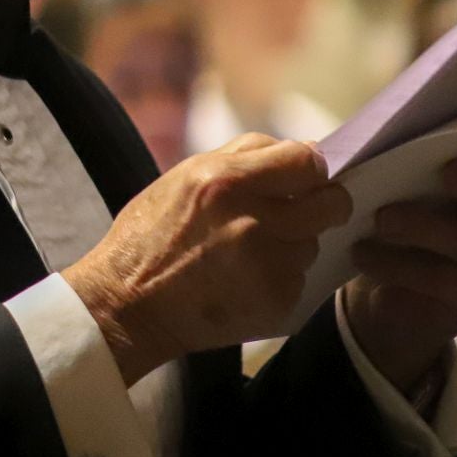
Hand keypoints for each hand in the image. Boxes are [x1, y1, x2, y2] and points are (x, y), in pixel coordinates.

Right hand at [63, 134, 351, 384]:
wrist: (126, 304)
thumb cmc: (151, 235)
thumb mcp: (185, 175)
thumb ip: (245, 156)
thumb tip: (304, 151)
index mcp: (226, 181)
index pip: (306, 161)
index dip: (309, 167)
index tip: (301, 177)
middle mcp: (252, 221)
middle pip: (330, 203)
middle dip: (323, 204)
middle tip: (301, 212)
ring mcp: (267, 265)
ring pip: (312, 243)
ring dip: (293, 244)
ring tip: (251, 252)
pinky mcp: (275, 302)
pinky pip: (299, 279)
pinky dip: (280, 278)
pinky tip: (246, 279)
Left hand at [343, 137, 456, 392]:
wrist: (396, 292)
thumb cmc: (412, 213)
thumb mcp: (416, 181)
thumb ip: (421, 155)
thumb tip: (392, 128)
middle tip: (449, 171)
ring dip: (420, 226)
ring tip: (380, 219)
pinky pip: (443, 281)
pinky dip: (397, 265)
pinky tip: (363, 253)